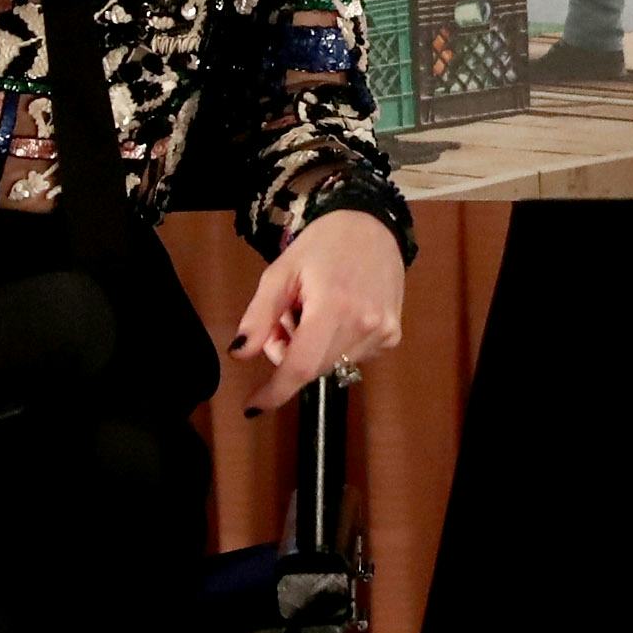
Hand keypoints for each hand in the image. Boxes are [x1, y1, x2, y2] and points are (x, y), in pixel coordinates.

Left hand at [232, 208, 406, 415]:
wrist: (373, 225)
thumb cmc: (322, 244)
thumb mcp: (281, 271)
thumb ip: (259, 316)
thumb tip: (239, 355)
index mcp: (332, 307)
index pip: (301, 366)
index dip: (275, 392)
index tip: (253, 407)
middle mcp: (363, 325)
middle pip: (312, 368)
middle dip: (289, 355)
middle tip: (285, 320)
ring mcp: (383, 332)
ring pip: (331, 365)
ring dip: (313, 351)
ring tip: (315, 311)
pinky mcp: (393, 335)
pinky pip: (352, 357)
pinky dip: (336, 345)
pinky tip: (339, 315)